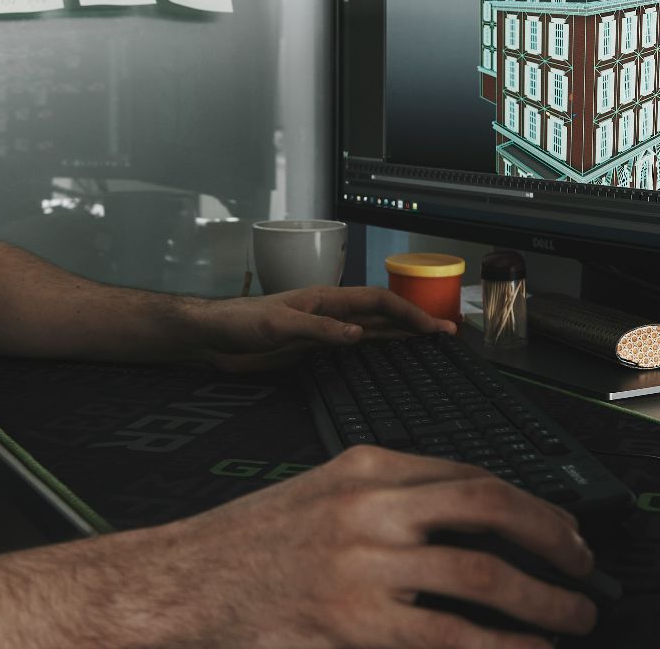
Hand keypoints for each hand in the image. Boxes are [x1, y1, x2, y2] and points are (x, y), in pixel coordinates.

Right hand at [140, 445, 598, 647]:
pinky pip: (452, 637)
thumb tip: (469, 519)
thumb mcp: (321, 494)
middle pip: (489, 507)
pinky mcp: (355, 624)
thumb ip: (387, 497)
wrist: (182, 585)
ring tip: (572, 616)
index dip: (529, 503)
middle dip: (552, 537)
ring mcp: (363, 565)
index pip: (469, 473)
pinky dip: (504, 646)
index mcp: (364, 466)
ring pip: (483, 574)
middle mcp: (369, 506)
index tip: (559, 527)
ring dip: (544, 599)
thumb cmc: (248, 547)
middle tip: (583, 564)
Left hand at [194, 285, 456, 371]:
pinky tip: (388, 359)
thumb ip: (319, 330)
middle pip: (382, 314)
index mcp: (326, 299)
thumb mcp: (279, 325)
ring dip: (401, 335)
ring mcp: (323, 330)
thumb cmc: (240, 323)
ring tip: (429, 344)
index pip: (378, 301)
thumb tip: (360, 335)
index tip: (435, 328)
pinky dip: (377, 350)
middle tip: (446, 335)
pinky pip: (354, 347)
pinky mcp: (313, 348)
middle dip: (414, 321)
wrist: (213, 336)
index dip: (409, 312)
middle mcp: (330, 312)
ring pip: (372, 329)